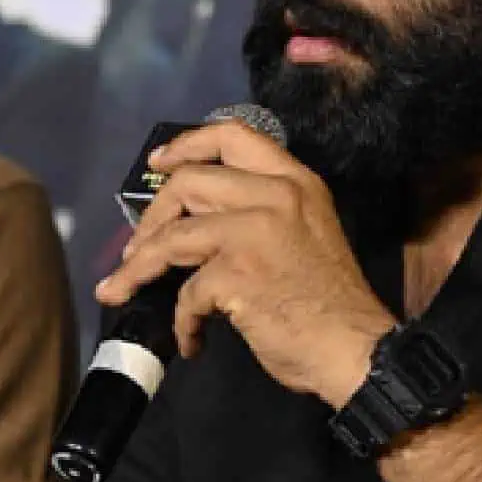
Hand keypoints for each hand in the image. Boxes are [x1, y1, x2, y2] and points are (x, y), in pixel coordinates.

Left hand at [95, 120, 395, 408]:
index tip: (160, 162)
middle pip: (190, 182)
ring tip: (126, 289)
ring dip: (141, 267)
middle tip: (139, 247)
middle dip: (152, 216)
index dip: (187, 145)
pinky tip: (192, 338)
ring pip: (172, 236)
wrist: (354, 346)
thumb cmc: (331, 299)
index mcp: (296, 181)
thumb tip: (200, 220)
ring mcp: (255, 232)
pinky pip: (186, 292)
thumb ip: (263, 211)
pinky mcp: (237, 274)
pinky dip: (181, 320)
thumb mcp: (306, 230)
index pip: (233, 135)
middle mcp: (276, 195)